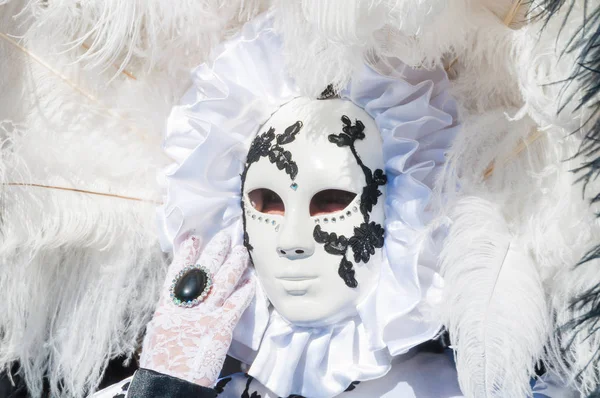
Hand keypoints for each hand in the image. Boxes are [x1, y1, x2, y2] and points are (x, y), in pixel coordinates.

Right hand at [139, 232, 254, 386]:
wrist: (170, 384)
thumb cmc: (162, 361)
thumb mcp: (158, 331)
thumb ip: (170, 312)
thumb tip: (176, 299)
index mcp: (167, 306)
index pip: (177, 272)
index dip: (186, 253)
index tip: (193, 237)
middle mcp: (186, 305)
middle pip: (204, 270)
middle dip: (215, 251)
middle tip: (225, 237)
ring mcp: (205, 314)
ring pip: (223, 281)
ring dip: (234, 264)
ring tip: (242, 251)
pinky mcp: (221, 327)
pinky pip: (236, 304)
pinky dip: (245, 291)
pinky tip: (251, 281)